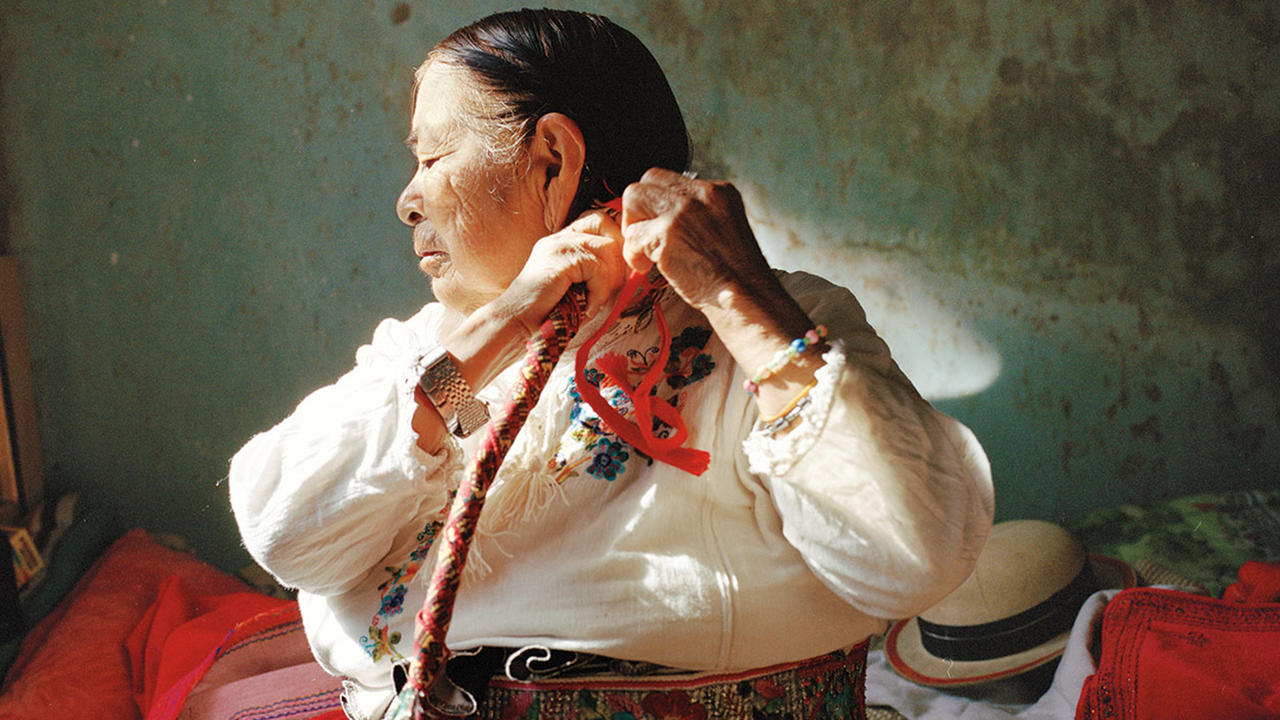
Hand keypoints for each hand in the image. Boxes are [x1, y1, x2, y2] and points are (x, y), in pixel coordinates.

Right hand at [495, 209, 628, 336]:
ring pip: (607, 249)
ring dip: (608, 281)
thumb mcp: (577, 288)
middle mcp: (560, 237)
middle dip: (616, 259)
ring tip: (593, 301)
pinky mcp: (561, 259)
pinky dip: (599, 292)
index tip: (614, 276)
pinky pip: (598, 268)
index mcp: (562, 240)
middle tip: (608, 289)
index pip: (599, 221)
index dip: (614, 244)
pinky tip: (585, 307)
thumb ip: (598, 273)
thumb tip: (629, 270)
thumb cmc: (547, 314)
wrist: (516, 325)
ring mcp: (558, 245)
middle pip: (606, 227)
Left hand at [619, 168, 774, 312]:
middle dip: (639, 208)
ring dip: (633, 227)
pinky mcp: (666, 233)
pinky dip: (633, 254)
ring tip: (644, 253)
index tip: (656, 222)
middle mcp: (701, 194)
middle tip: (643, 235)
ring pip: (634, 198)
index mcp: (719, 191)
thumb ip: (698, 216)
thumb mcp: (724, 229)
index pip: (673, 180)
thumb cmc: (735, 276)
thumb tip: (664, 217)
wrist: (746, 297)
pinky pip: (632, 236)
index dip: (658, 202)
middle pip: (649, 180)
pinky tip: (645, 267)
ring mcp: (682, 211)